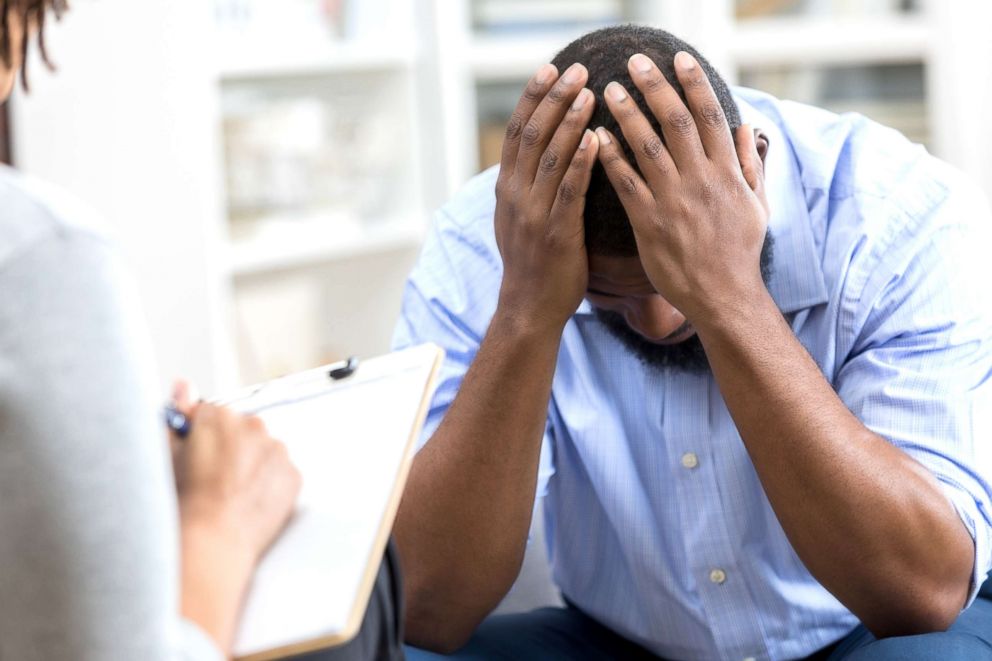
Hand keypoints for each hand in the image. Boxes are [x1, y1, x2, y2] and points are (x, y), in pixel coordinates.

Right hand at [174, 402, 300, 562]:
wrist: (211, 539)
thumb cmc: (184, 500)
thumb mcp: (168, 452)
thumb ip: (177, 413)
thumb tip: (183, 384)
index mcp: (220, 416)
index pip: (212, 414)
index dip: (202, 436)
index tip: (198, 455)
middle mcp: (254, 426)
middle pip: (242, 429)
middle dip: (230, 447)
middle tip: (214, 478)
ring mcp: (277, 450)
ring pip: (264, 450)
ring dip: (252, 464)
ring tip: (231, 493)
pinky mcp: (294, 475)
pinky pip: (281, 473)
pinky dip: (270, 484)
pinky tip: (249, 501)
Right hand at [494, 62, 599, 331]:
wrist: (529, 308)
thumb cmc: (534, 263)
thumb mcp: (519, 218)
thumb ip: (527, 186)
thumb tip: (538, 154)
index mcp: (507, 189)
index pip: (517, 131)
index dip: (533, 98)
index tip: (550, 68)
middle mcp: (515, 196)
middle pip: (531, 135)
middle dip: (553, 99)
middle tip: (577, 70)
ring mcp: (533, 214)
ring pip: (549, 157)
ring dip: (569, 122)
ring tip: (590, 93)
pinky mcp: (556, 233)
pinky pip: (569, 191)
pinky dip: (582, 162)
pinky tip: (597, 139)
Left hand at [596, 51, 768, 325]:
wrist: (724, 296)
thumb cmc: (740, 252)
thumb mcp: (757, 206)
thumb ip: (749, 165)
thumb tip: (746, 127)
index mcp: (727, 173)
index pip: (710, 116)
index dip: (694, 84)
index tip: (679, 58)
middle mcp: (701, 181)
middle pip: (676, 122)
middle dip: (655, 88)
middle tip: (635, 62)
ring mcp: (674, 201)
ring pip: (648, 147)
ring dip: (627, 114)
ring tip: (608, 90)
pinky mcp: (650, 223)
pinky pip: (627, 184)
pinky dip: (611, 158)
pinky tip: (595, 138)